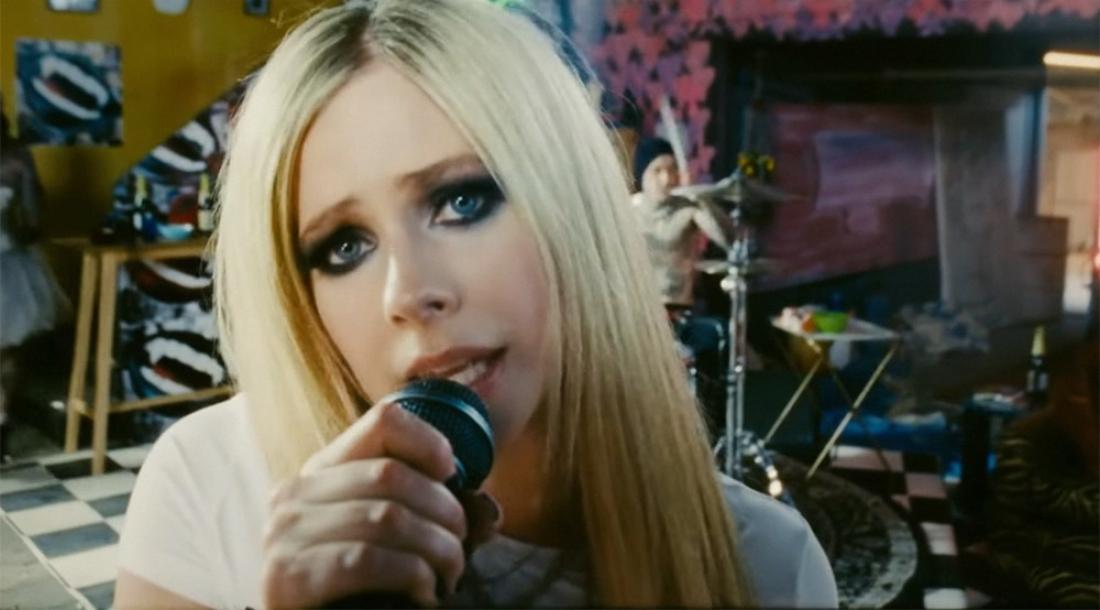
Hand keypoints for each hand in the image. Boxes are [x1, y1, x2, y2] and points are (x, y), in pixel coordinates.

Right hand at [261, 401, 467, 608]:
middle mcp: (295, 493)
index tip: (452, 476)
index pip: (382, 422)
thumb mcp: (382, 537)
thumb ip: (429, 516)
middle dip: (444, 512)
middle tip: (459, 548)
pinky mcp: (289, 575)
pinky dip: (410, 575)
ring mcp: (285, 533)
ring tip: (449, 575)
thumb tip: (490, 516)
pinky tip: (423, 593)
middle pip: (391, 475)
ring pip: (386, 517)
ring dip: (436, 550)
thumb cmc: (350, 587)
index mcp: (321, 472)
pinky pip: (366, 559)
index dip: (429, 441)